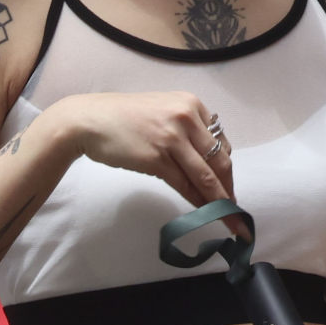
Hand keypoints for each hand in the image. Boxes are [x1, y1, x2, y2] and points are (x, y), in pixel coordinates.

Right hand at [52, 89, 236, 207]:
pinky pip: (185, 185)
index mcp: (191, 104)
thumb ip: (185, 129)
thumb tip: (205, 161)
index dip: (227, 169)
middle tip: (235, 211)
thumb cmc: (123, 117)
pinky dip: (197, 202)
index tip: (229, 187)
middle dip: (229, 189)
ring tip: (230, 221)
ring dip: (221, 202)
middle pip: (220, 160)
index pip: (220, 142)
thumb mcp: (162, 112)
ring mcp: (172, 138)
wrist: (90, 120)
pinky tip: (203, 214)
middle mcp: (186, 118)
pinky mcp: (157, 158)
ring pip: (206, 176)